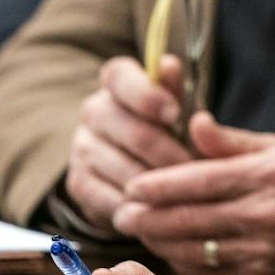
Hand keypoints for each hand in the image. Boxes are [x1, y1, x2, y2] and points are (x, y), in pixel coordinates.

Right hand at [63, 55, 195, 234]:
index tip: (174, 113)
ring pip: (124, 168)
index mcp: (116, 83)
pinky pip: (112, 198)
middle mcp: (93, 110)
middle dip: (169, 153)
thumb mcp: (176, 108)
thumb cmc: (166, 131)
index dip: (147, 94)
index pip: (121, 77)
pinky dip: (139, 207)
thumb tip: (170, 65)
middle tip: (196, 170)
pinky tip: (161, 210)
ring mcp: (82, 148)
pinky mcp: (78, 183)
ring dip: (158, 184)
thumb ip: (175, 89)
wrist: (134, 171)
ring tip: (186, 193)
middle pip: (131, 130)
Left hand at [111, 113, 274, 274]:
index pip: (199, 181)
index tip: (131, 186)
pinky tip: (164, 247)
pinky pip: (204, 271)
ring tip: (136, 229)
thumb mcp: (274, 150)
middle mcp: (262, 215)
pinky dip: (178, 259)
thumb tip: (192, 120)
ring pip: (191, 248)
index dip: (159, 185)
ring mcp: (259, 252)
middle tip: (120, 212)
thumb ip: (228, 140)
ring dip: (156, 240)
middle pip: (188, 218)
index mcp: (265, 177)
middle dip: (146, 217)